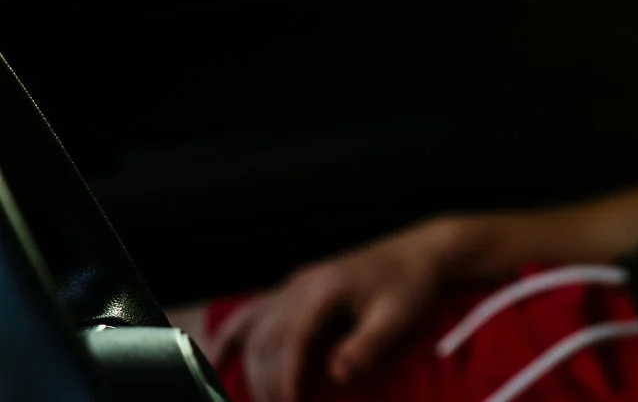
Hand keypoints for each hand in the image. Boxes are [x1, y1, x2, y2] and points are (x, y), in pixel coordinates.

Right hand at [211, 219, 467, 401]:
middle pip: (266, 336)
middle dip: (265, 379)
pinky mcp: (295, 288)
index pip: (292, 338)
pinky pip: (252, 312)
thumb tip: (336, 375)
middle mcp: (302, 284)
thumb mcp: (399, 315)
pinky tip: (215, 361)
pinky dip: (230, 337)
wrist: (421, 251)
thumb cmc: (412, 285)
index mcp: (326, 288)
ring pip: (252, 326)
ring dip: (248, 365)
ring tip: (255, 397)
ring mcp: (295, 284)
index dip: (284, 375)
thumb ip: (368, 344)